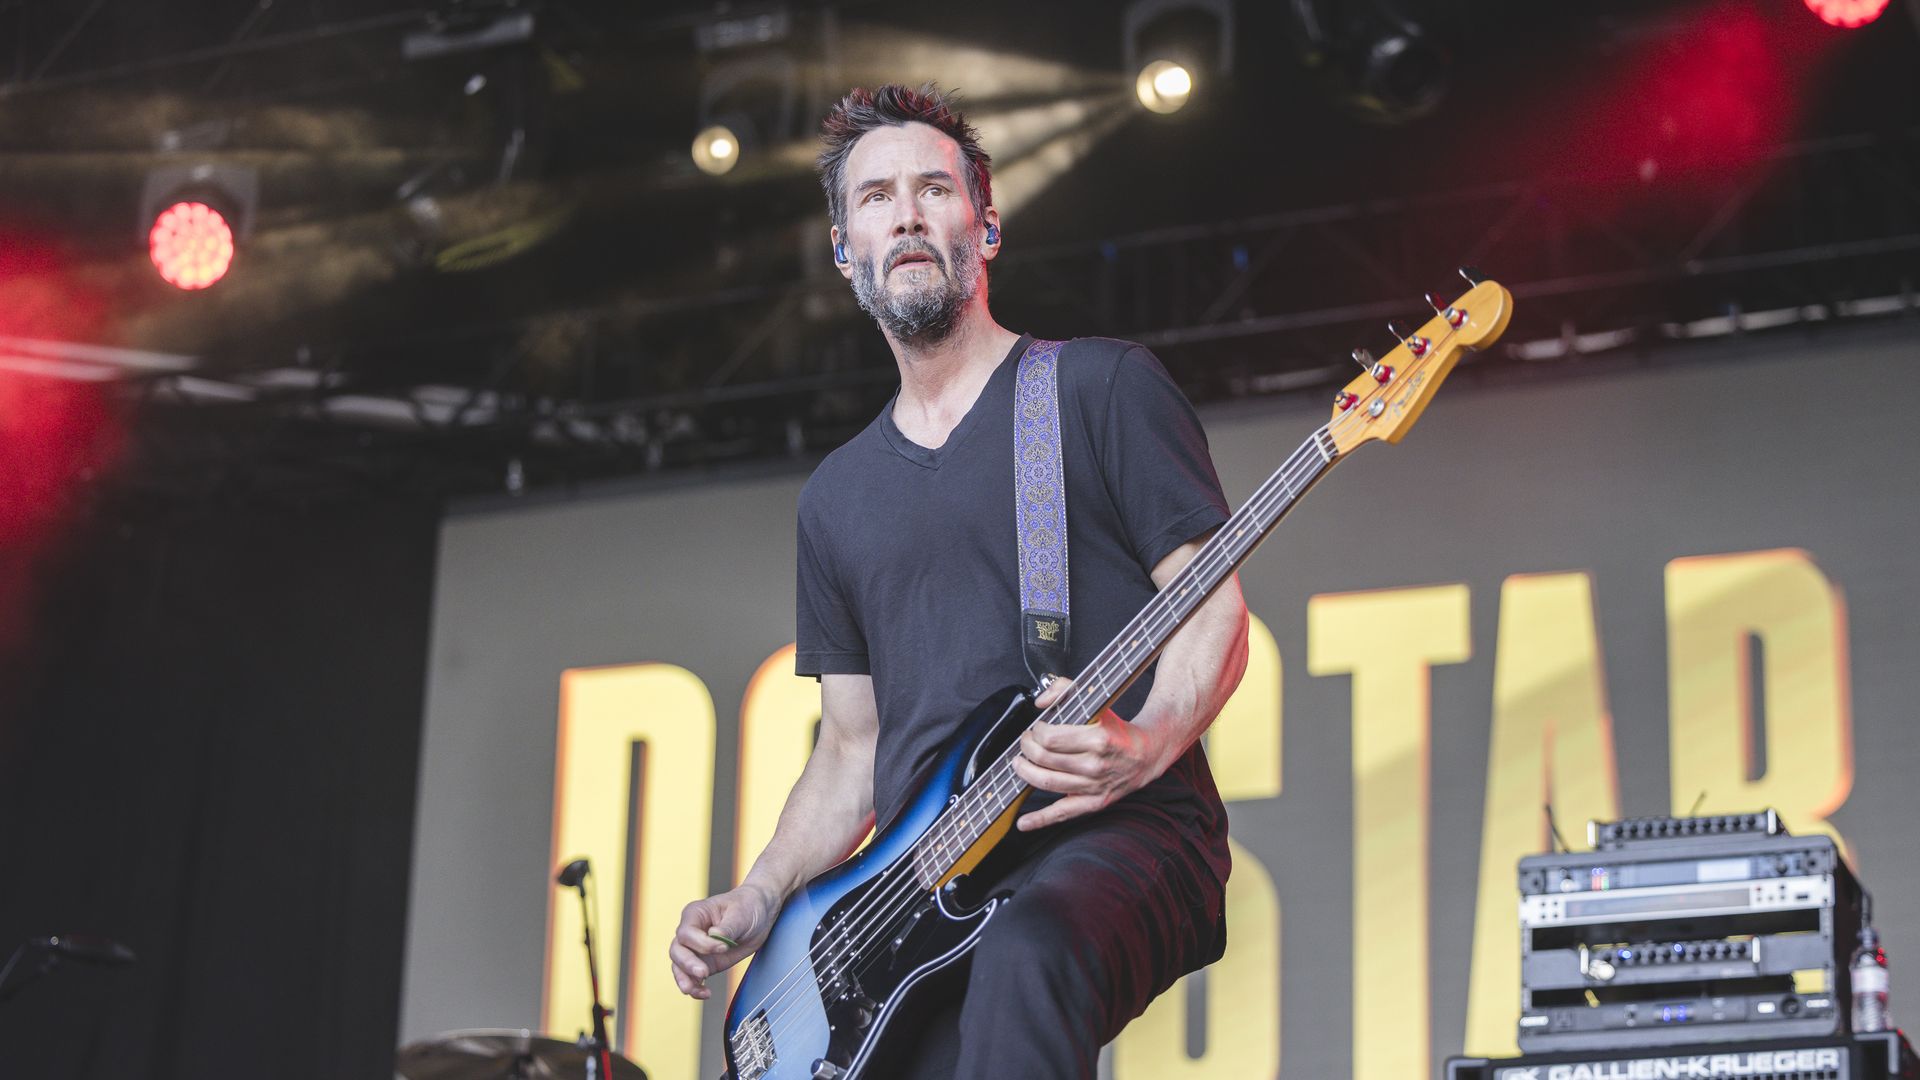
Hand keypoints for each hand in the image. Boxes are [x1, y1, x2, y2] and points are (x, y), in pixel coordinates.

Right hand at [669, 882, 780, 999]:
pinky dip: (695, 988)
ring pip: (679, 966)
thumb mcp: (740, 914)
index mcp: (695, 914)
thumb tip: (715, 937)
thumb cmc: (747, 905)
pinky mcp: (705, 962)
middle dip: (687, 964)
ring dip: (685, 980)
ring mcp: (696, 949)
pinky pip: (692, 977)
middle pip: (677, 950)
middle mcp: (691, 932)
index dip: (701, 943)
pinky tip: (705, 993)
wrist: (760, 912)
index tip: (723, 947)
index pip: (686, 933)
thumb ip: (727, 927)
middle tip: (704, 972)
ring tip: (695, 990)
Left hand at [1011, 676, 1171, 830]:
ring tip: (1020, 763)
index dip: (1036, 732)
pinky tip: (1023, 823)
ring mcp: (1094, 786)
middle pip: (1045, 759)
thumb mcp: (1099, 702)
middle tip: (1025, 742)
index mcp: (1098, 739)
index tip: (1035, 728)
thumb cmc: (1118, 729)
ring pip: (1047, 782)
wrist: (1147, 754)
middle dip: (1027, 748)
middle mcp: (1096, 765)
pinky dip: (1040, 820)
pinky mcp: (1094, 803)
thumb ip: (1067, 690)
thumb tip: (1040, 701)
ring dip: (1025, 772)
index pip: (1051, 738)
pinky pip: (1062, 813)